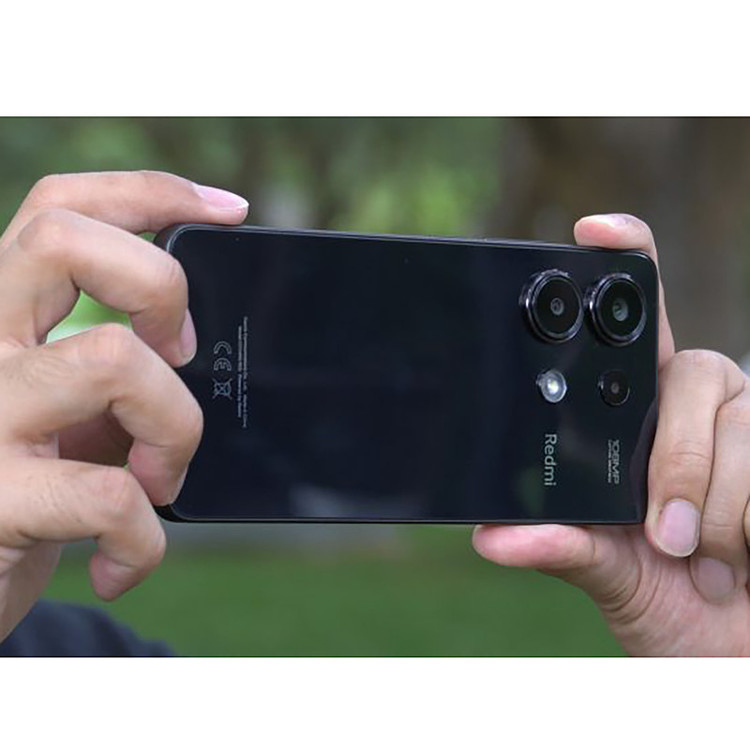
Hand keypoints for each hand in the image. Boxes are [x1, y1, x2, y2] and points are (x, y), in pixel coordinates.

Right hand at [0, 171, 248, 641]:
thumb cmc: (26, 490)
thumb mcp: (65, 414)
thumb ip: (109, 368)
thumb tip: (196, 343)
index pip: (59, 207)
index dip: (150, 192)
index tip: (229, 211)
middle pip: (66, 240)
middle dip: (160, 288)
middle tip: (180, 356)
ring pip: (114, 359)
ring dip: (174, 429)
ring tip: (158, 479)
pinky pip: (110, 495)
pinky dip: (143, 537)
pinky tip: (125, 560)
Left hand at [473, 214, 749, 655]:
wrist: (738, 652)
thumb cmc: (675, 607)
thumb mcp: (610, 577)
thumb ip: (563, 549)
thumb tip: (491, 537)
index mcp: (639, 423)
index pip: (632, 327)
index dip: (624, 264)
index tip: (594, 228)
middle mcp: (700, 406)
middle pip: (689, 369)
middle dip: (677, 458)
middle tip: (664, 535)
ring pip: (739, 418)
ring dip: (720, 506)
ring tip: (709, 559)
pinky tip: (748, 554)